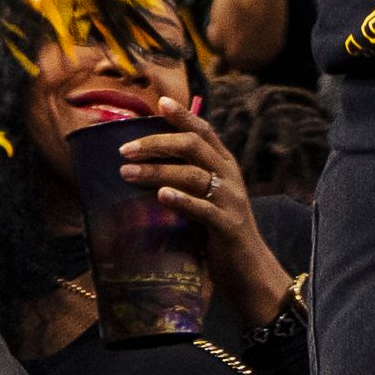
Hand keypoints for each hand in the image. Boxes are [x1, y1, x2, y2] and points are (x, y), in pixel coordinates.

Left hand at [115, 93, 290, 320]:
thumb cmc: (220, 231)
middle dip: (157, 143)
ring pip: (193, 175)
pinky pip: (203, 209)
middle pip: (193, 147)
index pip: (204, 131)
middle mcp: (230, 176)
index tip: (160, 104)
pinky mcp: (228, 226)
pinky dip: (182, 200)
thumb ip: (190, 176)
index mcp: (225, 165)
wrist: (249, 270)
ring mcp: (231, 200)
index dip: (183, 116)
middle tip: (125, 149)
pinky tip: (162, 196)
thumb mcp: (208, 197)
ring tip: (127, 173)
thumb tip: (150, 161)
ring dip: (157, 171)